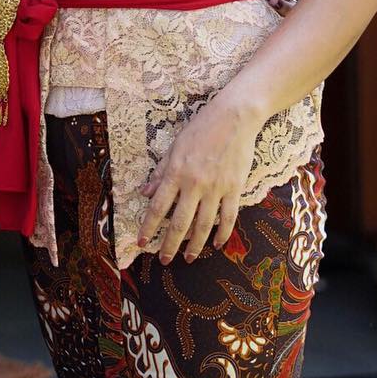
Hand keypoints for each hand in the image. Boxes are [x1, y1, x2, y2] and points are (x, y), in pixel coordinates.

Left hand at [137, 98, 258, 262]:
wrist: (234, 117)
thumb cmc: (201, 129)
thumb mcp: (174, 147)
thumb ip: (160, 172)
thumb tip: (144, 193)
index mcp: (176, 173)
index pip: (158, 207)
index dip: (148, 227)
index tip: (141, 242)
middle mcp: (194, 184)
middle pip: (179, 222)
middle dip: (170, 244)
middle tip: (164, 260)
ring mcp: (216, 188)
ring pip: (203, 225)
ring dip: (195, 245)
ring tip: (189, 258)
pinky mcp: (235, 188)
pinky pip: (228, 217)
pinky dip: (222, 233)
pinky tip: (216, 244)